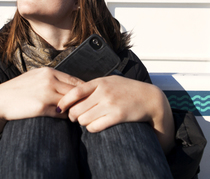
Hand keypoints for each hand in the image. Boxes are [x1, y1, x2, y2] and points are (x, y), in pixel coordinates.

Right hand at [0, 68, 82, 144]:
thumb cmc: (18, 89)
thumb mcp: (35, 77)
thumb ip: (51, 78)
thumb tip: (67, 84)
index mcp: (49, 72)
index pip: (75, 80)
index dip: (84, 90)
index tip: (88, 97)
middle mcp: (50, 80)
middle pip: (76, 91)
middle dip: (83, 100)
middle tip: (88, 108)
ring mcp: (46, 93)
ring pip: (71, 102)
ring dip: (76, 109)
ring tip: (79, 115)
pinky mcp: (41, 107)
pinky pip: (62, 113)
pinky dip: (66, 117)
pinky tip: (67, 119)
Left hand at [57, 75, 174, 152]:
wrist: (149, 98)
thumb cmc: (127, 90)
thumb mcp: (110, 81)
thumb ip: (93, 86)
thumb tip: (72, 93)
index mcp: (100, 82)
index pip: (75, 92)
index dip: (64, 101)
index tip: (59, 108)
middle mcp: (104, 92)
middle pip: (77, 109)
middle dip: (73, 116)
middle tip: (75, 118)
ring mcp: (110, 104)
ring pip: (84, 119)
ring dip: (83, 123)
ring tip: (88, 121)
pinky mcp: (117, 116)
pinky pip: (95, 127)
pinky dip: (92, 128)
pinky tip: (96, 125)